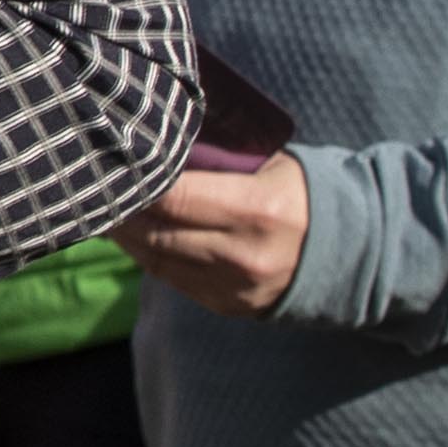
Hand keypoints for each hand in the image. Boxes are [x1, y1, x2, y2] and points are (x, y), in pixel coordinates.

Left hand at [114, 155, 310, 317]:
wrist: (352, 253)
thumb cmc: (300, 192)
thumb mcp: (269, 164)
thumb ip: (217, 158)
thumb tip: (155, 140)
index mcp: (256, 209)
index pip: (175, 198)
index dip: (137, 184)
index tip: (111, 166)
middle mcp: (243, 254)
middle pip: (158, 232)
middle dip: (121, 210)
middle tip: (95, 186)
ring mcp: (235, 287)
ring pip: (158, 260)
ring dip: (125, 236)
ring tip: (104, 209)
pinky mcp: (229, 306)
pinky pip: (173, 280)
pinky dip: (148, 256)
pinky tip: (132, 235)